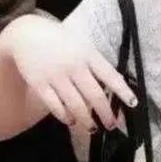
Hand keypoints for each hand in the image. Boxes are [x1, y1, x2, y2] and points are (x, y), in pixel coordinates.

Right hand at [0, 15, 136, 131]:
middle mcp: (74, 66)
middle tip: (112, 125)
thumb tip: (113, 88)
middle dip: (106, 113)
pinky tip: (71, 121)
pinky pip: (55, 106)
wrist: (27, 34)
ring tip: (93, 128)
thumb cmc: (61, 42)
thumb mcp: (83, 46)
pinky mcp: (40, 84)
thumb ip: (95, 64)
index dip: (123, 91)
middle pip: (95, 95)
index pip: (110, 75)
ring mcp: (56, 76)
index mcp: (88, 55)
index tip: (133, 104)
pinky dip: (65, 116)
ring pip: (76, 105)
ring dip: (87, 120)